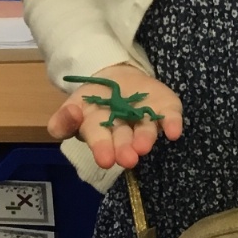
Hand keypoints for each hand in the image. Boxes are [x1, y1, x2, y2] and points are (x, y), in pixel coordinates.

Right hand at [47, 62, 183, 170]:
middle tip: (128, 159)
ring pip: (146, 131)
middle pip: (124, 140)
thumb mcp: (73, 104)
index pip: (99, 139)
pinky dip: (172, 123)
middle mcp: (125, 132)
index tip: (105, 160)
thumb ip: (64, 118)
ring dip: (145, 139)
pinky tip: (174, 132)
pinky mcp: (165, 108)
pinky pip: (169, 115)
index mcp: (99, 132)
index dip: (102, 149)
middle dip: (125, 149)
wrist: (117, 78)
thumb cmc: (94, 99)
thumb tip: (66, 118)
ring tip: (143, 146)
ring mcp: (146, 120)